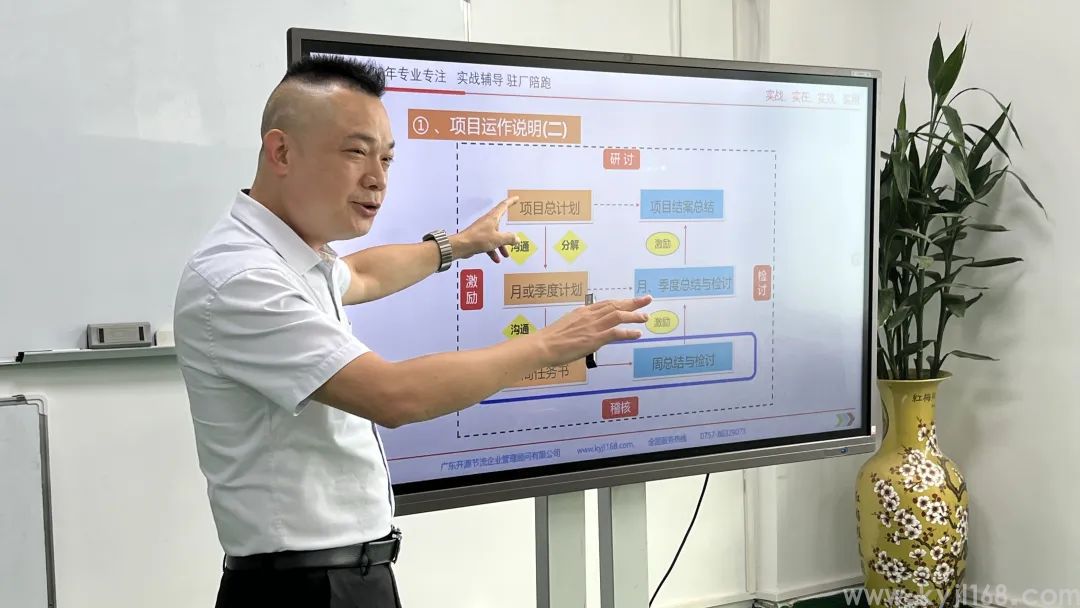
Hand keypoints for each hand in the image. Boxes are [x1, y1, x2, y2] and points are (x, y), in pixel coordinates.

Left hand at [452, 196, 518, 262]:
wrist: (461, 246)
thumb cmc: (478, 239)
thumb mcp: (498, 239)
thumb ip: (509, 238)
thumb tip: (517, 239)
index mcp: (492, 218)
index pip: (503, 206)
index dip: (511, 202)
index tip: (516, 198)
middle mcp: (487, 222)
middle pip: (500, 226)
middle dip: (508, 234)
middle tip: (514, 237)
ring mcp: (482, 231)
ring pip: (495, 237)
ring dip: (501, 246)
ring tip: (506, 254)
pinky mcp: (478, 239)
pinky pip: (489, 244)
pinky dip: (493, 251)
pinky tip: (496, 259)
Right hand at [535, 295, 652, 365]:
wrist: (543, 345)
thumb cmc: (551, 340)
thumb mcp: (568, 325)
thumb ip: (580, 325)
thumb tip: (588, 330)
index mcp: (583, 311)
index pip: (606, 303)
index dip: (621, 301)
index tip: (631, 300)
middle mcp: (590, 315)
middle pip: (616, 305)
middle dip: (633, 302)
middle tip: (647, 299)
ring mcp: (593, 326)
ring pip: (618, 315)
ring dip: (634, 315)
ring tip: (646, 317)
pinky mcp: (594, 338)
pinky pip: (616, 333)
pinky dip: (628, 332)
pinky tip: (637, 333)